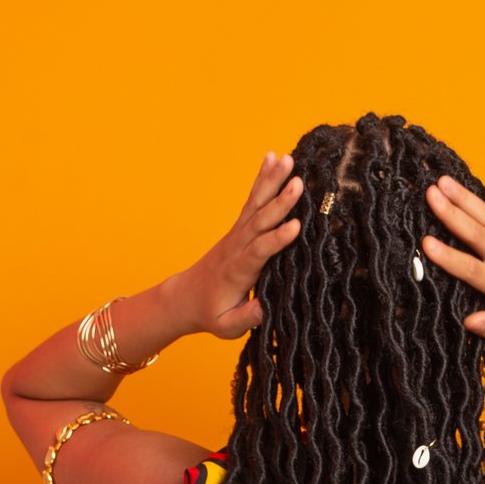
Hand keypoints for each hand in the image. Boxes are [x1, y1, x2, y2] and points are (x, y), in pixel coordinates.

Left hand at [179, 151, 303, 339]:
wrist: (186, 297)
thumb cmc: (211, 313)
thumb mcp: (226, 326)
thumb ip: (245, 318)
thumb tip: (264, 310)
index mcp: (238, 271)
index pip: (258, 252)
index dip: (276, 240)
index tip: (295, 226)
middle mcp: (237, 247)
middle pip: (259, 221)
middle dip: (279, 202)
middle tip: (298, 181)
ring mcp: (237, 233)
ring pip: (256, 204)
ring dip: (271, 180)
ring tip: (287, 158)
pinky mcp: (240, 227)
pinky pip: (252, 200)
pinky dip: (262, 178)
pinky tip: (272, 157)